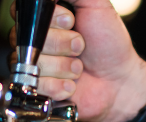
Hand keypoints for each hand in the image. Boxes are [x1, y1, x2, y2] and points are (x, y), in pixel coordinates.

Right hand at [9, 1, 145, 121]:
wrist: (120, 80)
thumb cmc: (109, 42)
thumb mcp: (96, 5)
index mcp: (44, 18)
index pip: (25, 13)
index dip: (49, 20)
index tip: (70, 21)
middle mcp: (35, 41)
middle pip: (26, 39)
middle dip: (61, 43)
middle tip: (80, 46)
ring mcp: (34, 66)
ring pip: (32, 63)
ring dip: (63, 66)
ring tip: (79, 66)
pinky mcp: (38, 89)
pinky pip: (36, 85)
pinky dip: (60, 85)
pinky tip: (72, 83)